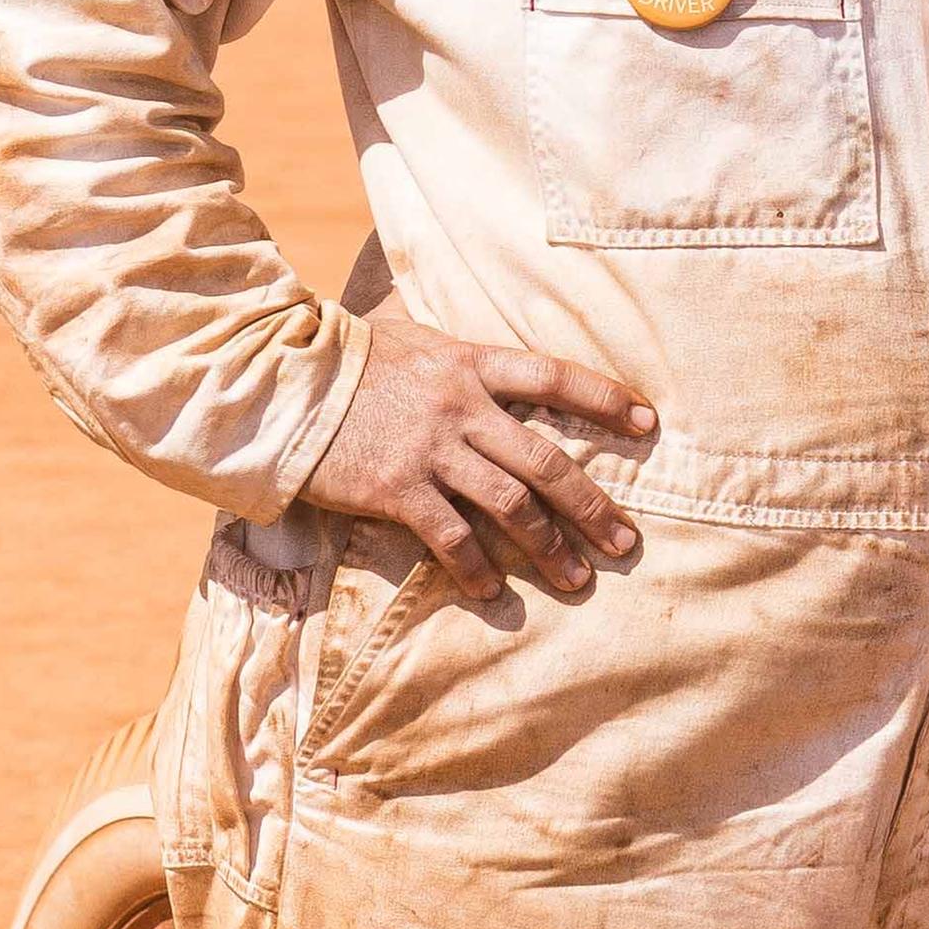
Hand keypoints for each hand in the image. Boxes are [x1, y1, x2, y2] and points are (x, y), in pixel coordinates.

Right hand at [299, 313, 652, 602]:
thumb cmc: (347, 357)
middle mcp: (460, 407)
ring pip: (510, 504)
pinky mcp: (394, 488)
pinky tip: (495, 590)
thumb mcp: (412, 338)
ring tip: (577, 579)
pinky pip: (449, 535)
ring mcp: (429, 450)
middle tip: (625, 542)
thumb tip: (490, 360)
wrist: (279, 383)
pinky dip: (476, 567)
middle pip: (546, 459)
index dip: (605, 398)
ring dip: (548, 547)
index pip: (554, 377)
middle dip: (592, 504)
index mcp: (470, 364)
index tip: (649, 423)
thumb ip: (458, 357)